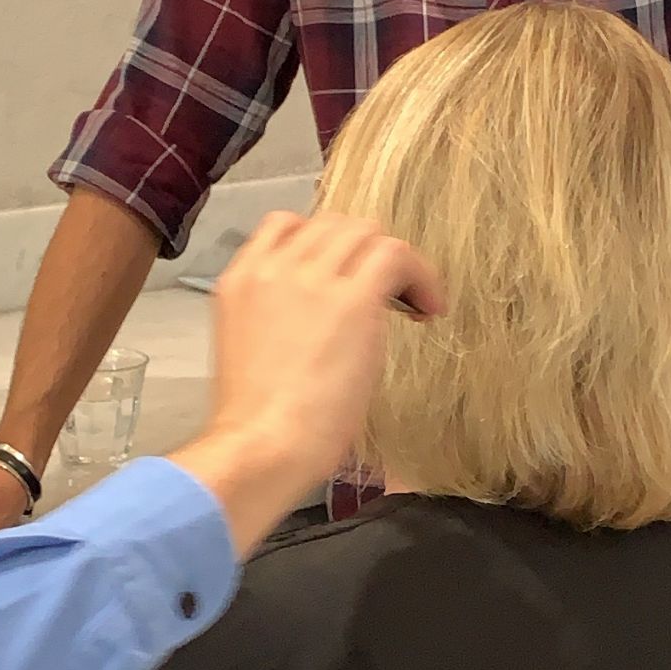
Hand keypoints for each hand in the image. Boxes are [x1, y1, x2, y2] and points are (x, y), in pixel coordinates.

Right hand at [173, 210, 439, 554]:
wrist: (261, 444)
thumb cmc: (256, 423)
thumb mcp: (250, 350)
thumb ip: (278, 318)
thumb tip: (321, 319)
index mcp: (241, 280)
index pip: (285, 226)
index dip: (324, 245)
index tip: (345, 274)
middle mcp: (274, 267)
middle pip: (333, 224)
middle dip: (363, 252)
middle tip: (386, 291)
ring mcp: (312, 277)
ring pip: (367, 233)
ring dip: (395, 262)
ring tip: (412, 302)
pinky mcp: (353, 299)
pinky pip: (397, 256)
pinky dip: (421, 276)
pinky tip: (428, 309)